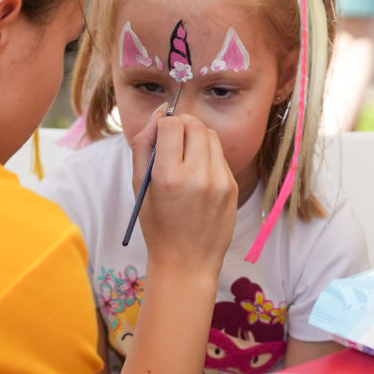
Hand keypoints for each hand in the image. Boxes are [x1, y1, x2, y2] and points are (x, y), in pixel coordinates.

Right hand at [130, 111, 236, 276]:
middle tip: (171, 143)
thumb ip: (145, 145)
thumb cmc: (157, 224)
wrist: (187, 262)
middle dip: (181, 126)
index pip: (172, 124)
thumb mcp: (140, 186)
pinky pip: (220, 155)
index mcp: (169, 176)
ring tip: (184, 159)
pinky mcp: (233, 186)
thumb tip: (160, 112)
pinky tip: (198, 176)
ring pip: (210, 135)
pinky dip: (207, 156)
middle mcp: (198, 175)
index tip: (158, 137)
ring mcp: (220, 181)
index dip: (162, 125)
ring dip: (196, 137)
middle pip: (194, 124)